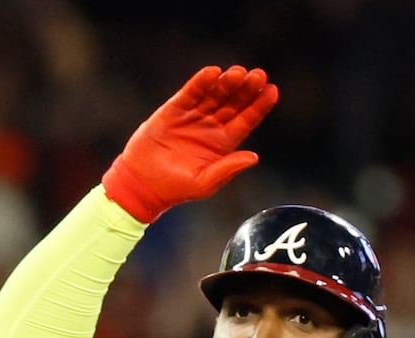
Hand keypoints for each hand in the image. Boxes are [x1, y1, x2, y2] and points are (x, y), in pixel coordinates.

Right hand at [102, 65, 278, 222]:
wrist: (143, 183)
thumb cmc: (176, 188)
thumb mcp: (205, 182)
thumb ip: (228, 168)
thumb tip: (254, 157)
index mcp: (223, 143)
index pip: (246, 120)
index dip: (259, 106)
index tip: (272, 91)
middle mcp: (211, 126)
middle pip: (234, 103)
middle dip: (247, 89)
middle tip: (258, 75)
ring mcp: (193, 116)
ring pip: (214, 94)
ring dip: (227, 83)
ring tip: (238, 72)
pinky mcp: (174, 110)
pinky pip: (190, 93)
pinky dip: (200, 82)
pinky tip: (213, 73)